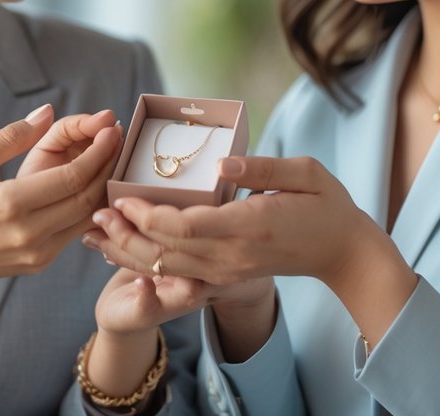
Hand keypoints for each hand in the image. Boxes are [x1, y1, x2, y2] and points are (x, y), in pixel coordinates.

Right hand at [0, 105, 120, 300]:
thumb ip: (9, 137)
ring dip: (105, 186)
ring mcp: (38, 253)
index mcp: (10, 204)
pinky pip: (75, 231)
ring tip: (113, 156)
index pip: (73, 177)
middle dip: (109, 165)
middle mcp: (30, 233)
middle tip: (120, 138)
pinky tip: (94, 183)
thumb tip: (47, 112)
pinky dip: (91, 207)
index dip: (99, 151)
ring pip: (88, 217)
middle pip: (89, 197)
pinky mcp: (40, 263)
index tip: (113, 127)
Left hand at [91, 155, 416, 351]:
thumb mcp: (306, 173)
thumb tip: (223, 162)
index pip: (186, 227)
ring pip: (169, 269)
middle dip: (127, 235)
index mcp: (249, 227)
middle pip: (167, 252)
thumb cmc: (327, 206)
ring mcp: (229, 271)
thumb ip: (262, 168)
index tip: (122, 197)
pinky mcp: (227, 277)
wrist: (344, 254)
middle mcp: (233, 256)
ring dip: (130, 253)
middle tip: (95, 213)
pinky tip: (126, 251)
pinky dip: (150, 265)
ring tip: (99, 233)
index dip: (148, 215)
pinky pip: (180, 275)